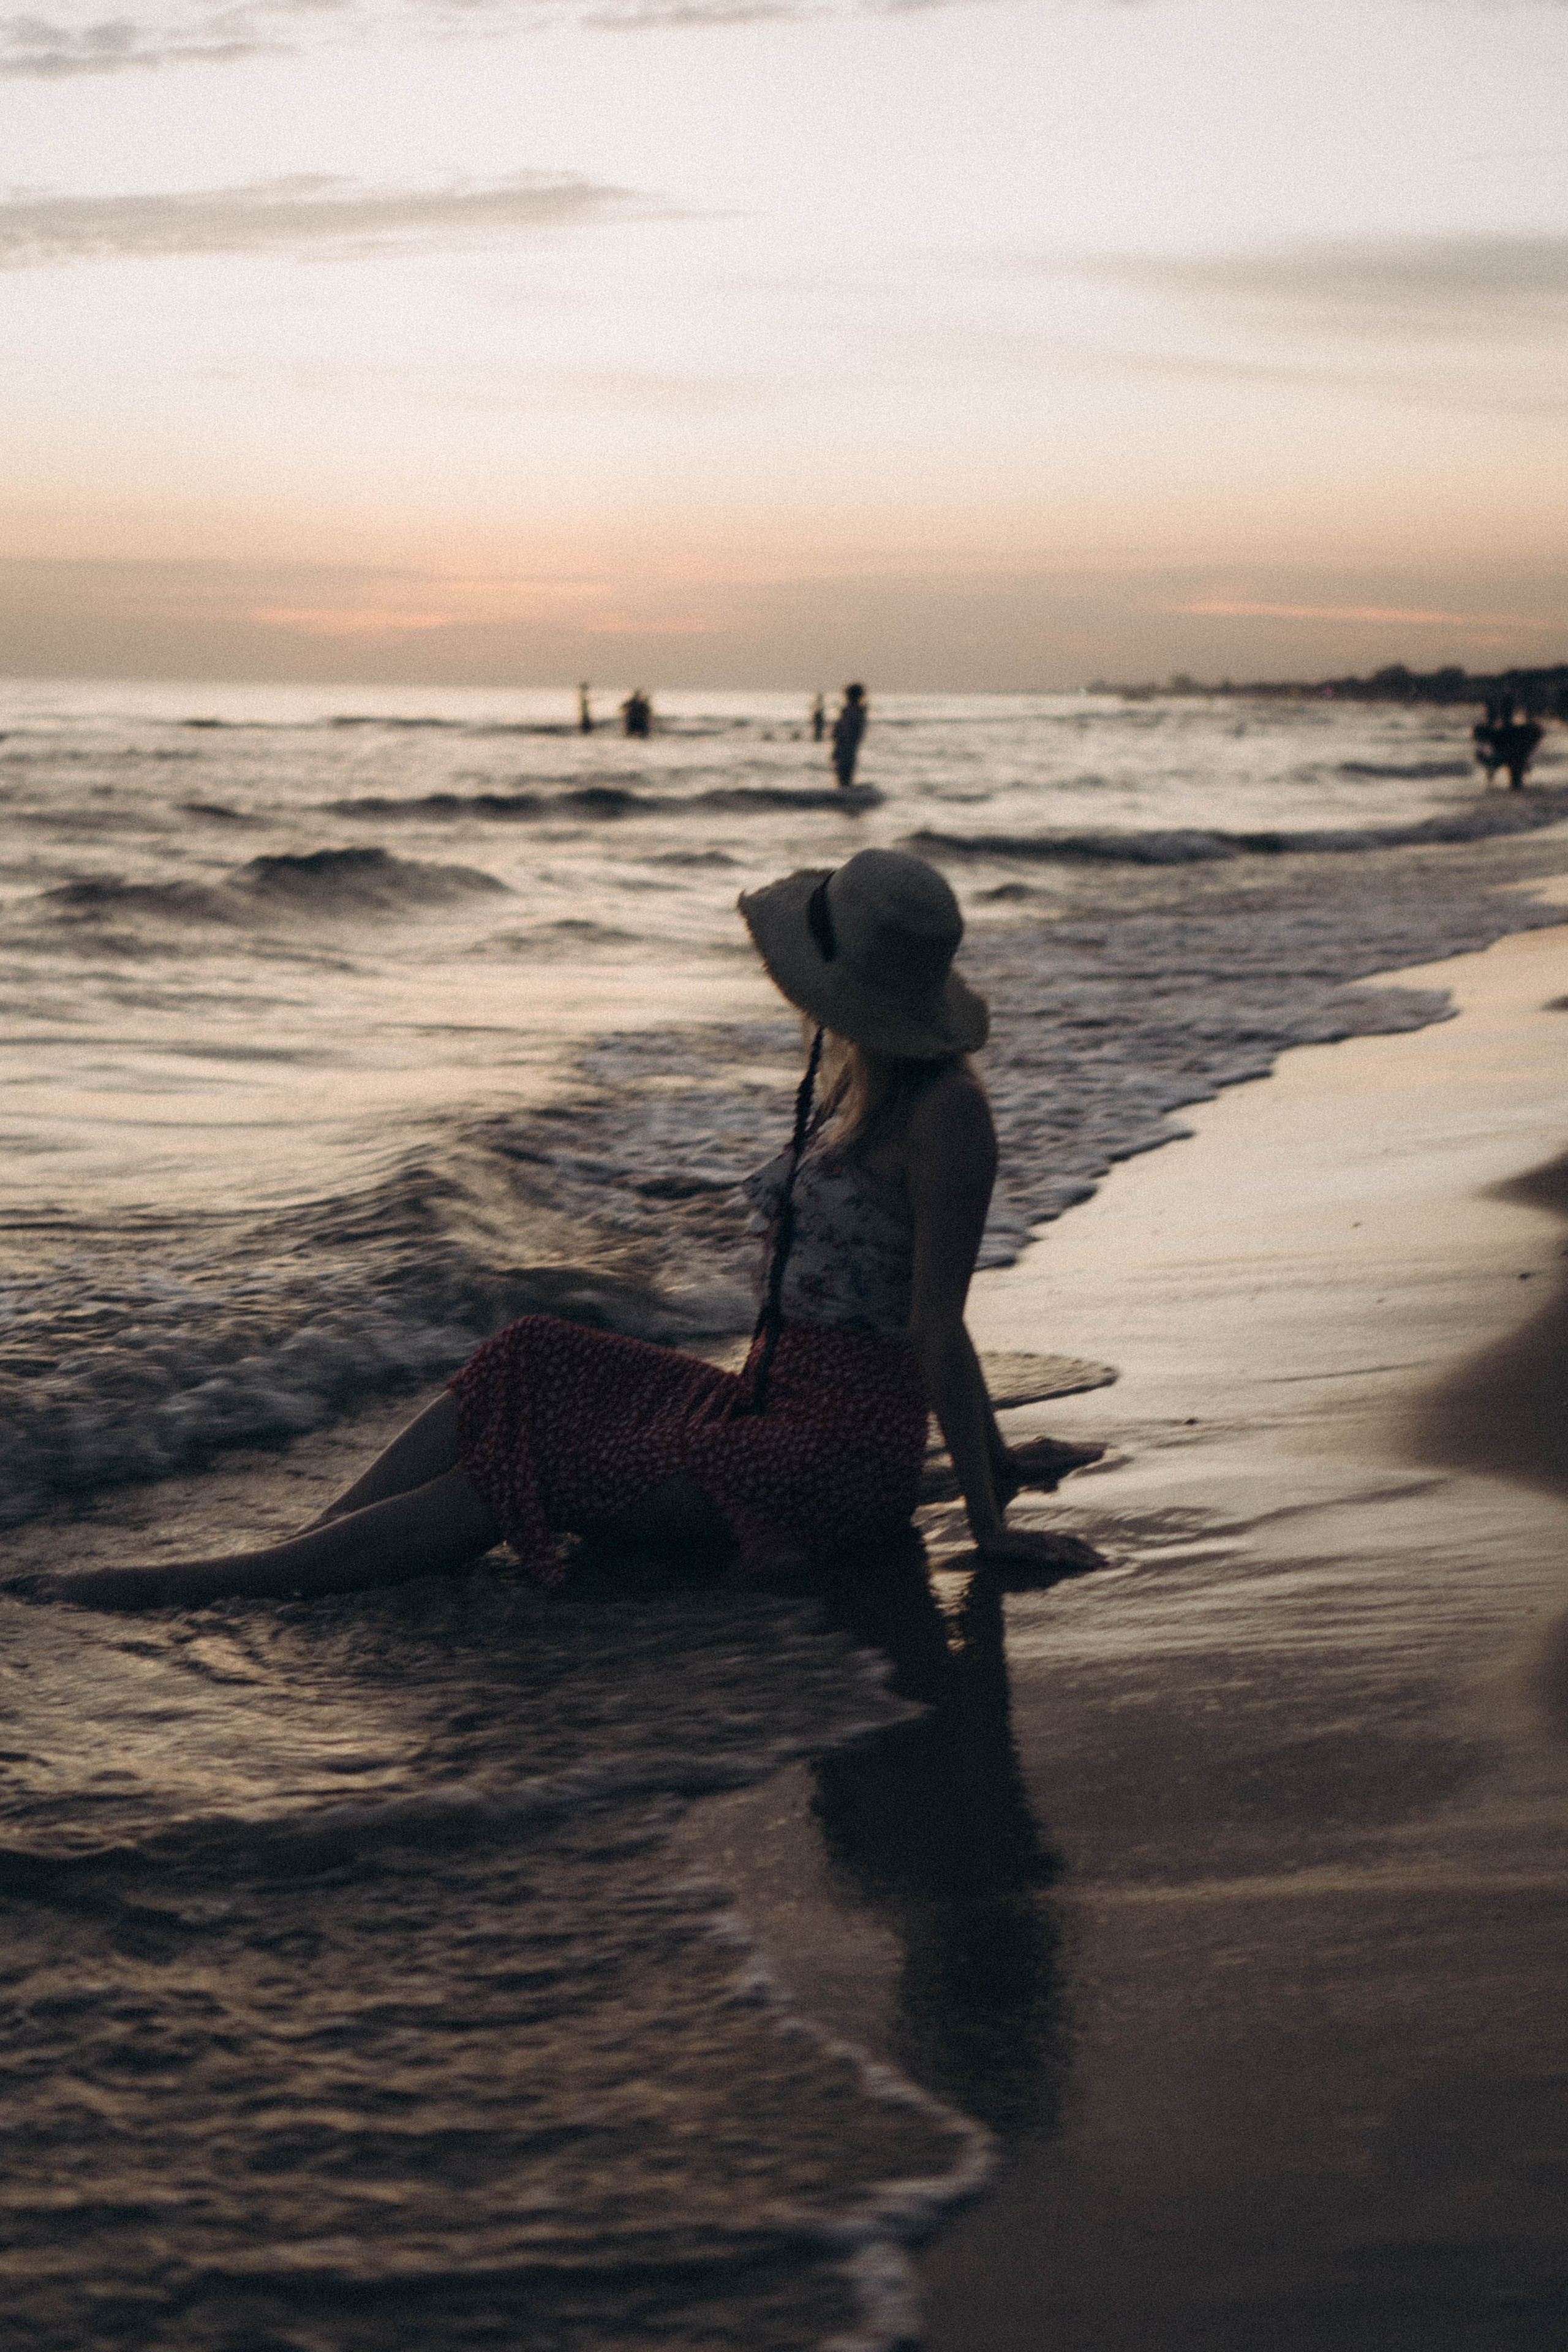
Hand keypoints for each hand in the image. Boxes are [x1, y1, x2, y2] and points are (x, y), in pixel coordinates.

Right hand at [970, 1525, 1107, 1581]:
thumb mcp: (1032, 1547)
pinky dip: (1046, 1555)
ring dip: (1074, 1557)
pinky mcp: (1017, 1546)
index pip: (1074, 1541)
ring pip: (1056, 1549)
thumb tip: (1064, 1560)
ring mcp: (1030, 1540)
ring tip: (1089, 1566)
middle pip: (1070, 1546)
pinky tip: (1057, 1560)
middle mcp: (1043, 1536)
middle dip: (1088, 1557)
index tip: (1106, 1560)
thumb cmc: (1011, 1542)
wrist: (986, 1533)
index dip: (1090, 1550)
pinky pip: (1033, 1551)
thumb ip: (1048, 1552)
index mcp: (1048, 1537)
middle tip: (1105, 1566)